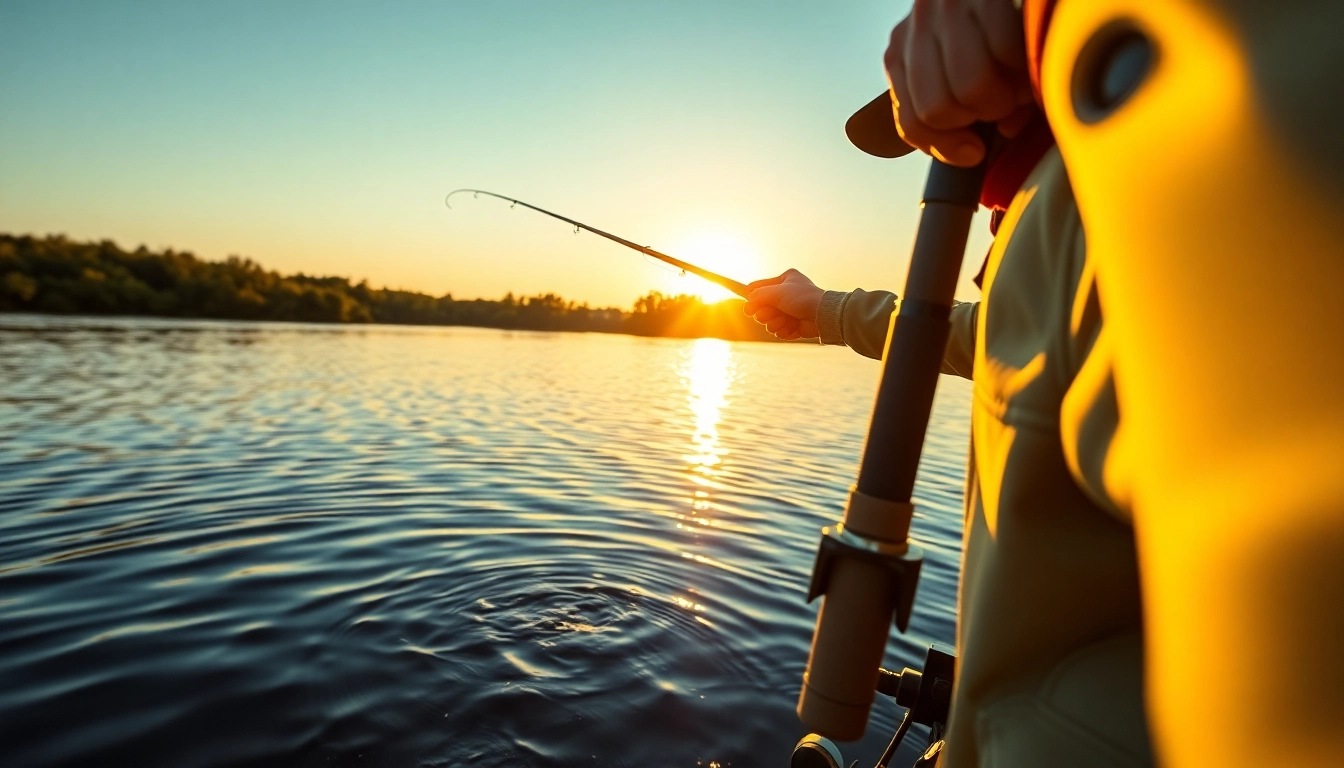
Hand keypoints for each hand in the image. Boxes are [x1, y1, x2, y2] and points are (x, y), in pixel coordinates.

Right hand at [742, 269, 823, 340]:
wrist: (823, 315)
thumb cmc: (802, 298)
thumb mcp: (776, 291)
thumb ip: (758, 295)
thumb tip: (747, 304)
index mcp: (785, 280)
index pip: (759, 288)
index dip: (752, 298)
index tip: (747, 307)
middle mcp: (787, 295)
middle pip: (761, 308)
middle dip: (765, 314)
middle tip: (771, 313)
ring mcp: (790, 312)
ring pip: (769, 323)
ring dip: (775, 323)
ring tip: (786, 320)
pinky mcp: (794, 326)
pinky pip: (779, 331)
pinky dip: (784, 331)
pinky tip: (793, 327)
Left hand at [884, 0, 1035, 165]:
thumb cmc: (979, 29)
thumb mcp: (949, 63)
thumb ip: (952, 108)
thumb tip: (974, 151)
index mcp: (900, 51)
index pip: (911, 121)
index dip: (946, 147)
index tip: (974, 151)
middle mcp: (916, 26)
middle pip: (939, 109)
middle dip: (979, 119)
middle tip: (1001, 105)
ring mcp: (949, 6)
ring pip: (971, 87)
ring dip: (1004, 99)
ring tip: (1017, 86)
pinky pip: (1007, 51)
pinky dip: (1025, 68)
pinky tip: (1029, 64)